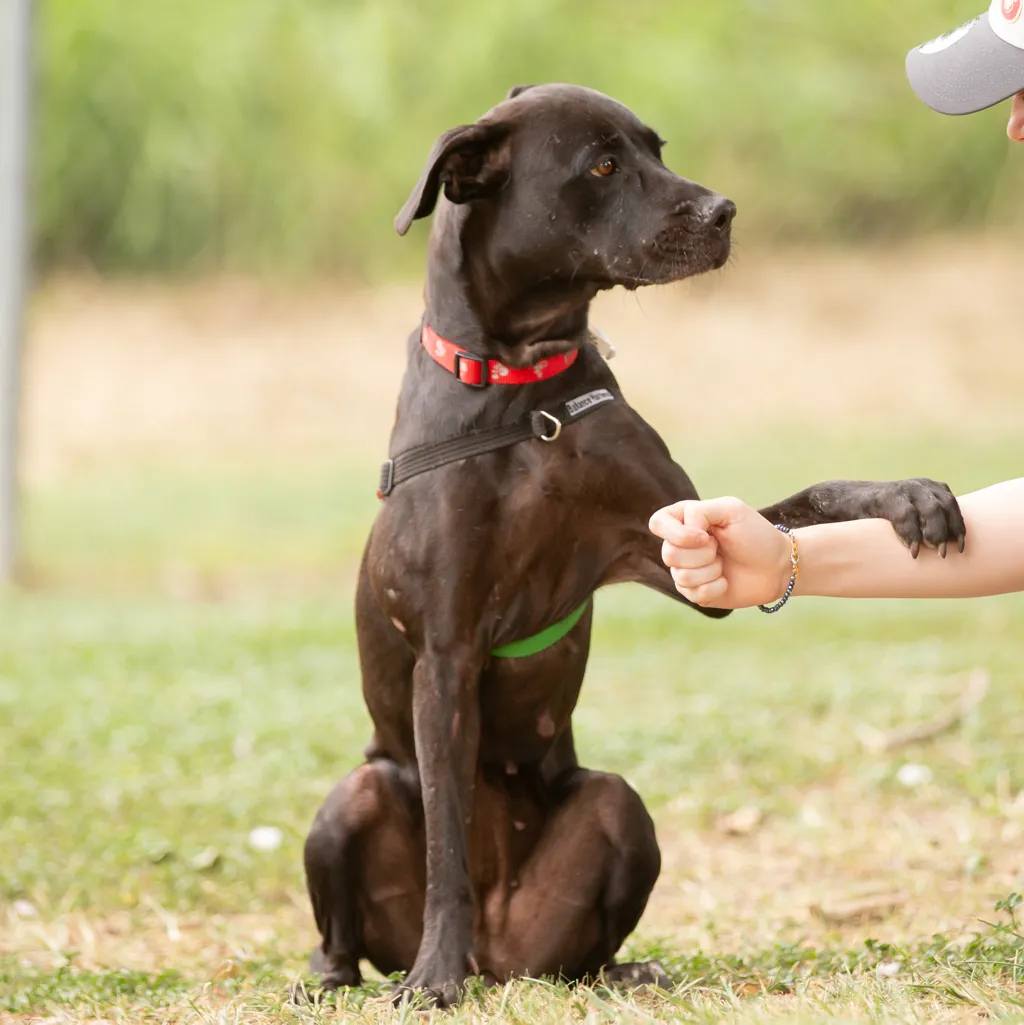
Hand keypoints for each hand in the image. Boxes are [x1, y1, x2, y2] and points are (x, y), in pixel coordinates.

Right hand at [649, 498, 792, 608]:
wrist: (778, 566)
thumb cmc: (756, 535)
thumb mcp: (731, 510)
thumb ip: (700, 511)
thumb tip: (685, 531)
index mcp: (685, 521)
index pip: (657, 523)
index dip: (678, 533)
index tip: (705, 535)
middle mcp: (681, 545)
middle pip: (669, 553)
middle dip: (703, 553)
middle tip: (720, 548)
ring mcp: (686, 570)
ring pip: (681, 575)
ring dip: (711, 570)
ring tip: (725, 564)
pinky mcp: (695, 593)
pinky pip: (692, 593)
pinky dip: (715, 587)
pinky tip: (726, 581)